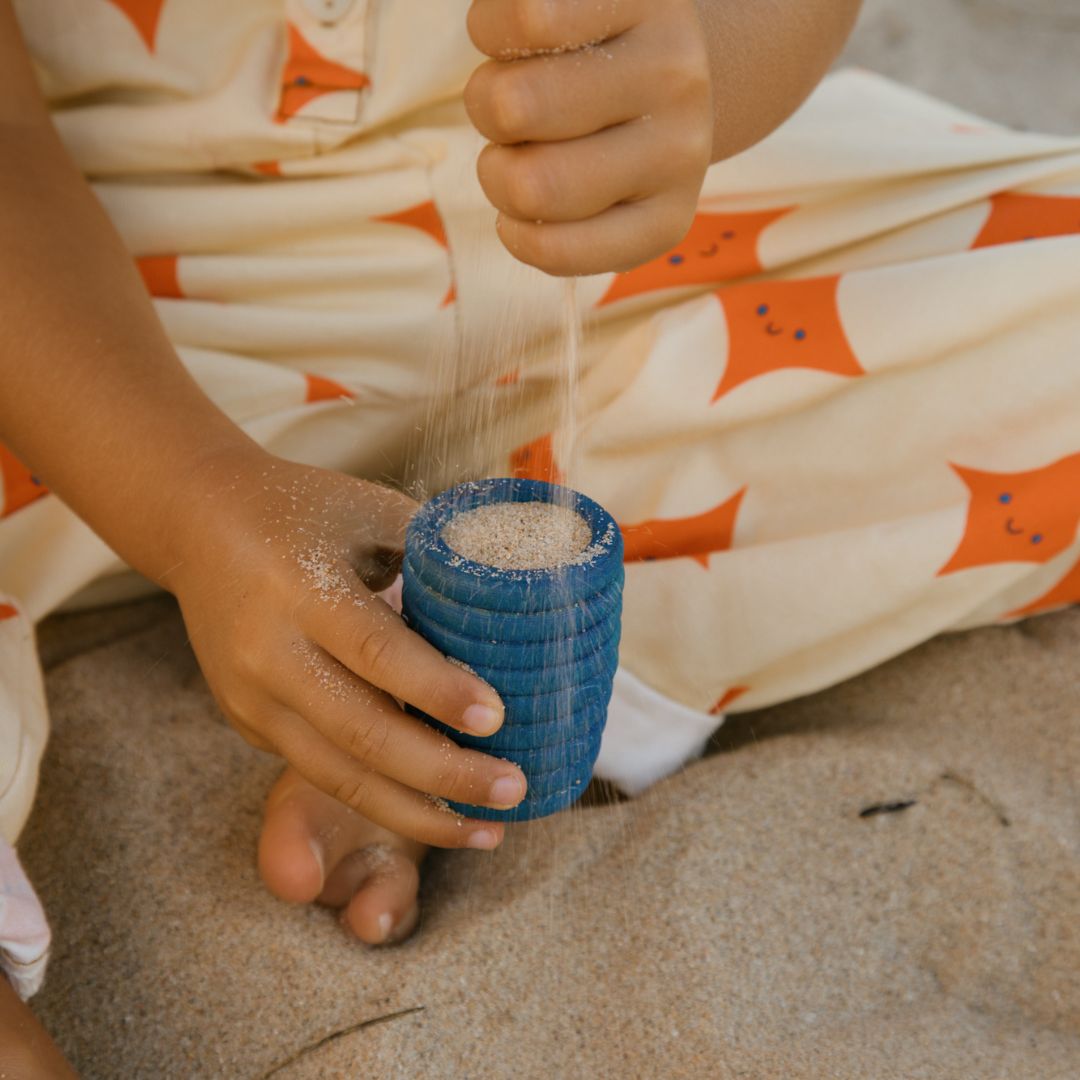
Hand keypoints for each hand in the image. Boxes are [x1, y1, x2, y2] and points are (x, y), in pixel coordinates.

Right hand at [167, 449, 526, 849]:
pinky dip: (384, 796)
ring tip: (489, 828)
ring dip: (419, 813)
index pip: (377, 652)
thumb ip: (434, 560)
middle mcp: (269, 654)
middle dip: (445, 773)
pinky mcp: (250, 724)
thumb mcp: (370, 512)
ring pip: (340, 776)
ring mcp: (253, 699)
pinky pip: (322, 771)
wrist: (201, 525)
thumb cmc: (303, 510)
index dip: (438, 690)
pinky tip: (438, 806)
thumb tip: (516, 605)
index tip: (498, 718)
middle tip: (514, 788)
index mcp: (300, 589)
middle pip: (362, 733)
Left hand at [465, 0, 713, 275]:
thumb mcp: (564, 6)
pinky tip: (526, 215)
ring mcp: (681, 156)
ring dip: (499, 177)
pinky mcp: (669, 225)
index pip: (531, 18)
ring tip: (521, 159)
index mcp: (648, 0)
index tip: (515, 39)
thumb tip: (511, 67)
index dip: (491, 32)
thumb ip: (523, 18)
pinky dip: (518, 236)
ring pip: (533, 189)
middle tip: (509, 112)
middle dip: (487, 110)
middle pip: (515, 108)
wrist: (668, 95)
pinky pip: (557, 252)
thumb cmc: (588, 45)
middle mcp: (677, 76)